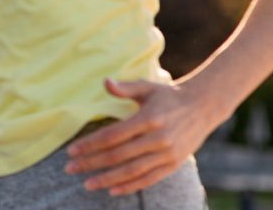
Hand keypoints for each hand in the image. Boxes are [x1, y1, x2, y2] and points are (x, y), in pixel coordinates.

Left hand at [65, 78, 215, 195]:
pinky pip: (148, 179)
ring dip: (107, 179)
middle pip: (118, 155)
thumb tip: (105, 82)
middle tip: (70, 168)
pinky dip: (130, 187)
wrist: (202, 107)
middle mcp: (157, 138)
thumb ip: (126, 88)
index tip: (71, 150)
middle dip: (92, 163)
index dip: (90, 144)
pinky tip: (112, 190)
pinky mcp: (173, 165)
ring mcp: (166, 154)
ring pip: (131, 171)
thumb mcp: (147, 87)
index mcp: (148, 118)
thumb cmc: (168, 96)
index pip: (113, 135)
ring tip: (87, 184)